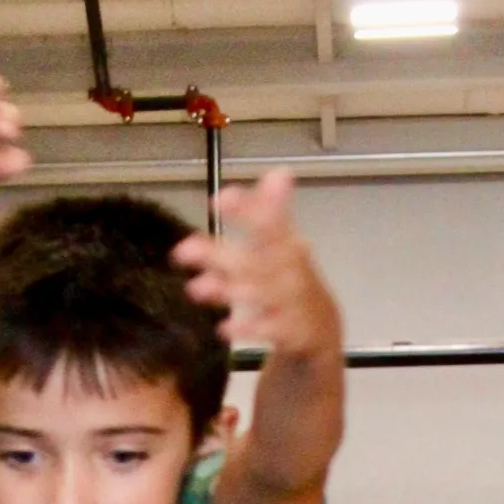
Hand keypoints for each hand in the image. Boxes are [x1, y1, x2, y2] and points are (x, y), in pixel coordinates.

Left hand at [172, 170, 339, 355]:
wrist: (320, 330)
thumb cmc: (291, 282)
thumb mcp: (284, 246)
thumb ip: (272, 212)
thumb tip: (279, 172)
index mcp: (287, 244)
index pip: (269, 221)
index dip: (245, 210)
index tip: (219, 199)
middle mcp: (291, 270)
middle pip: (255, 259)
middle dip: (219, 254)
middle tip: (183, 250)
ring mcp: (294, 301)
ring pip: (258, 293)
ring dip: (226, 289)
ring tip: (194, 289)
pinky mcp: (293, 331)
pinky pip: (269, 330)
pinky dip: (248, 328)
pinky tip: (224, 328)